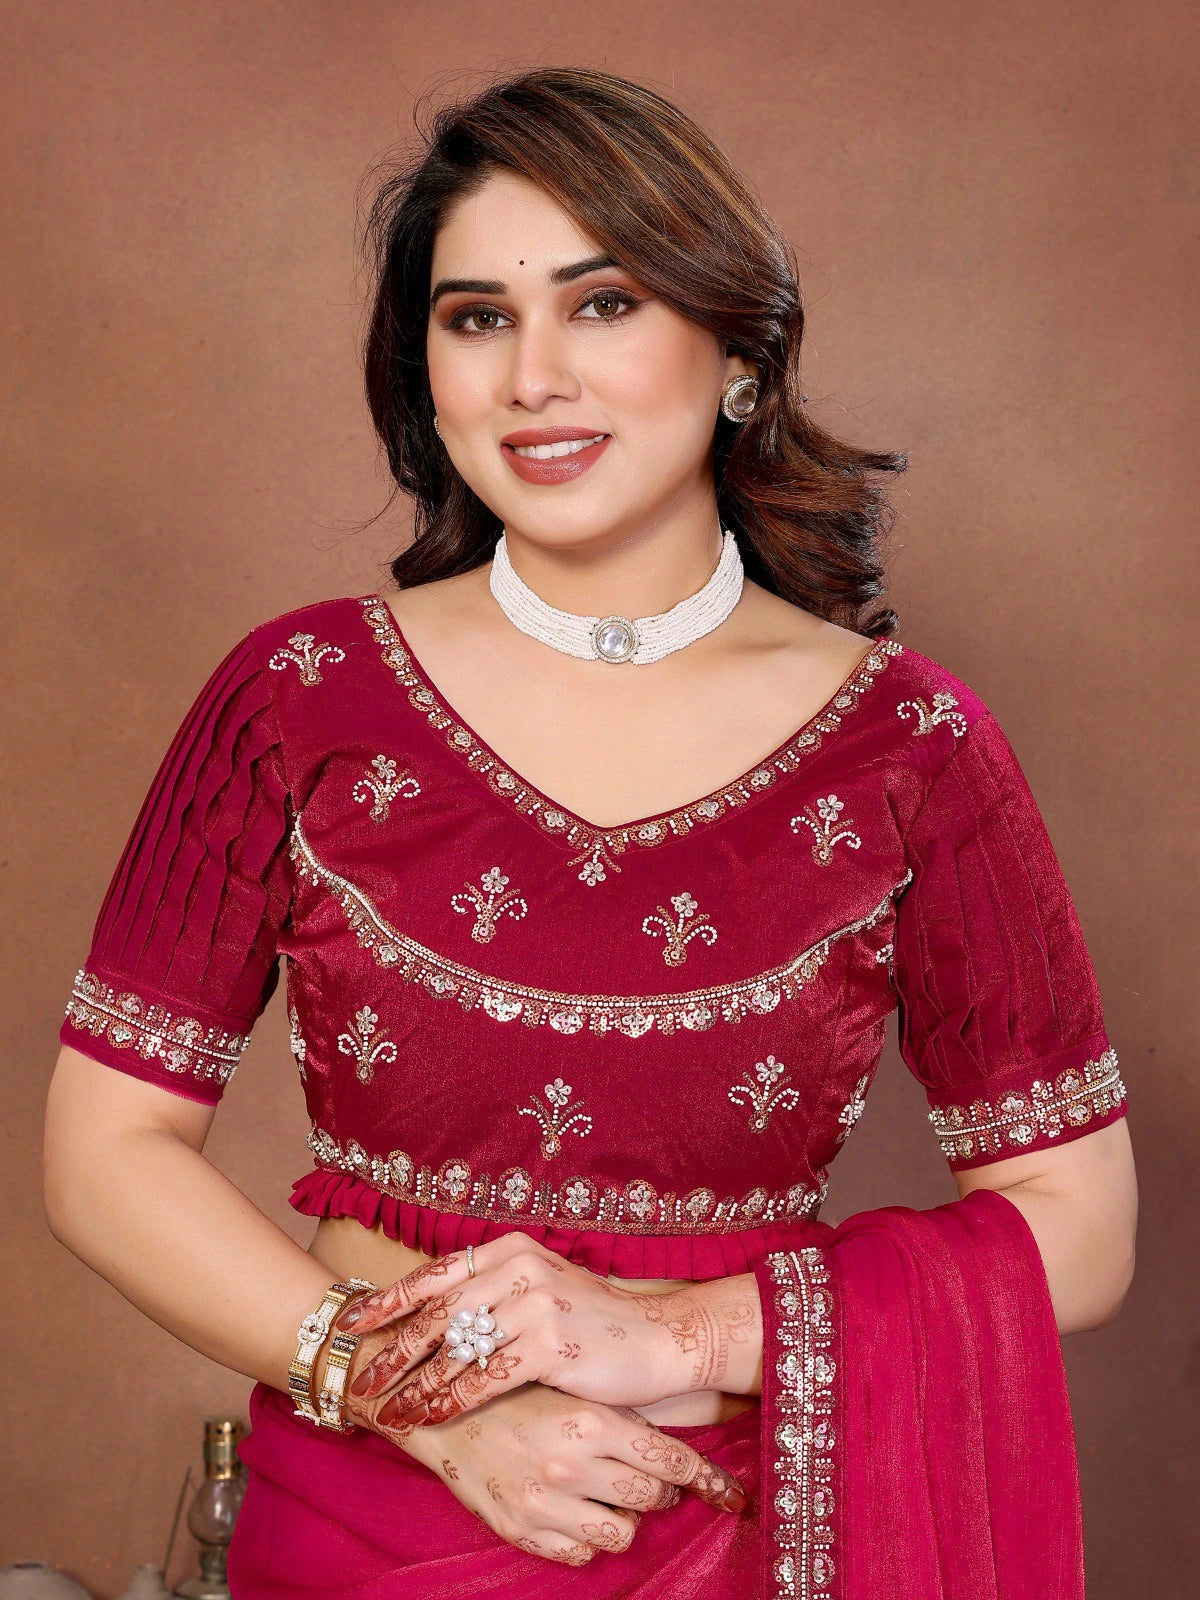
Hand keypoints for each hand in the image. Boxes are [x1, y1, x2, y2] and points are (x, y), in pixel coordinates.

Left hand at [332, 1233, 760, 1428]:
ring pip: (456, 1347)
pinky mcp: (549, 1342)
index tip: (351, 1324)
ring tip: (385, 1411)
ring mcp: (534, 1302)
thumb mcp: (541, 1291)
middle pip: (437, 1311)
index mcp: (511, 1250)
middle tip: (360, 1379)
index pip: (435, 1273)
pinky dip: (450, 1399)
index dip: (389, 1300)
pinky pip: (485, 1376)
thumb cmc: (594, 1324)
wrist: (659, 1340)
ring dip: (415, 1383)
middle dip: (392, 1350)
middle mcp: (518, 1267)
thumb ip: (492, 1293)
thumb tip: (432, 1317)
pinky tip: (430, 1418)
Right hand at [352, 1375, 745, 1565]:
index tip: (733, 1496)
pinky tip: (578, 1510)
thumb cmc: (512, 1385)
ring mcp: (545, 1503)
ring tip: (611, 1493)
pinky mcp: (521, 1529)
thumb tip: (683, 1436)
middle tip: (655, 1479)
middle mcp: (572, 1465)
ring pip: (621, 1533)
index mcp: (590, 1420)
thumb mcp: (570, 1384)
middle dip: (662, 1490)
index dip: (708, 1481)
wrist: (436, 1404)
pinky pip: (579, 1554)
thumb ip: (620, 1410)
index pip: (671, 1459)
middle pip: (653, 1497)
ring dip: (625, 1515)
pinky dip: (587, 1537)